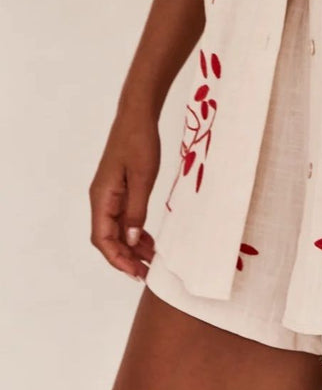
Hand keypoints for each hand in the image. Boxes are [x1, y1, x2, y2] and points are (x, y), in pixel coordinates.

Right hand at [89, 109, 159, 280]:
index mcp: (102, 198)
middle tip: (148, 273)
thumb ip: (136, 211)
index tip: (136, 273)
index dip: (118, 259)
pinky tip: (149, 239)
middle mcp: (101, 199)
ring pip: (117, 229)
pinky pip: (123, 217)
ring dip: (132, 246)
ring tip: (152, 260)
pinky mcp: (120, 188)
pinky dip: (135, 230)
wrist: (138, 115)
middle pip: (108, 238)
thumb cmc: (139, 142)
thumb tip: (131, 240)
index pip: (103, 239)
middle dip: (126, 257)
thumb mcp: (143, 178)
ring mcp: (110, 194)